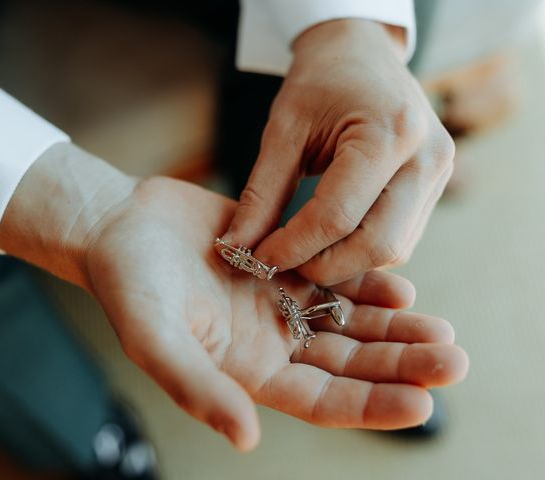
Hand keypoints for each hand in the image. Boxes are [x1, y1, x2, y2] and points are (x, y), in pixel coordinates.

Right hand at [0, 145, 466, 451]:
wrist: (120, 225)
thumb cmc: (128, 285)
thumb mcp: (154, 338)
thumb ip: (198, 387)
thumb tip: (245, 439)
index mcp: (248, 368)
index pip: (321, 399)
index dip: (370, 406)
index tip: (422, 405)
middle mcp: (271, 339)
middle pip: (348, 361)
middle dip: (399, 363)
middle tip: (452, 360)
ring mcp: (279, 299)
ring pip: (349, 320)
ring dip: (394, 325)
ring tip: (440, 328)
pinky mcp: (282, 260)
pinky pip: (334, 275)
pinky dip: (366, 281)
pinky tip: (399, 283)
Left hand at [224, 19, 454, 284]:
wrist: (360, 54)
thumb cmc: (320, 84)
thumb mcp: (283, 131)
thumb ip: (261, 194)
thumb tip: (236, 247)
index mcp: (388, 134)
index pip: (337, 217)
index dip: (294, 247)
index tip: (259, 258)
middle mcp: (426, 158)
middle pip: (377, 246)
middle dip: (324, 267)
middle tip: (283, 263)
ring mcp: (439, 174)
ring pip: (393, 250)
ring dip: (345, 264)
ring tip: (303, 249)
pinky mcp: (437, 186)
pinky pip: (400, 239)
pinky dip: (362, 250)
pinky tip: (330, 239)